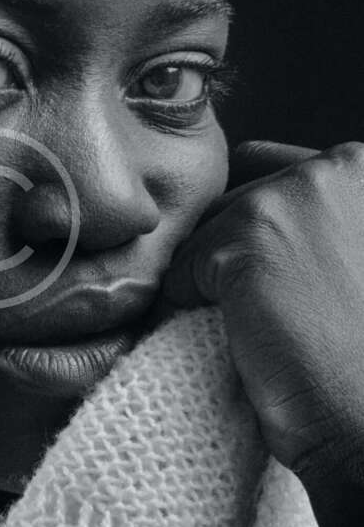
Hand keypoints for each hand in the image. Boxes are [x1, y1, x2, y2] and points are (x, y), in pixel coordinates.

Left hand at [163, 140, 363, 526]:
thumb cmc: (363, 359)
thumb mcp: (355, 263)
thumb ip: (319, 227)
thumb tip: (248, 225)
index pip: (275, 167)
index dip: (253, 218)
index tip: (260, 270)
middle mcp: (336, 167)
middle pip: (235, 195)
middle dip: (225, 243)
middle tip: (245, 302)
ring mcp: (290, 195)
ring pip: (205, 228)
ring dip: (204, 273)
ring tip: (241, 325)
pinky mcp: (246, 237)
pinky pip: (180, 267)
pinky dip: (184, 303)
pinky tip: (227, 337)